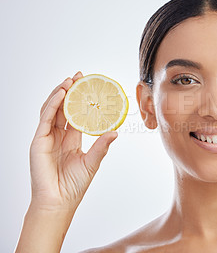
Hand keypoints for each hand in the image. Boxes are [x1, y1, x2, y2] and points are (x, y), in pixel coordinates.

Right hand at [29, 71, 117, 211]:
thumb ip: (102, 146)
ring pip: (51, 109)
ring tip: (69, 81)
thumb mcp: (92, 161)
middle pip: (62, 107)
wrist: (59, 201)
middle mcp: (58, 135)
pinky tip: (61, 94)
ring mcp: (47, 137)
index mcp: (70, 139)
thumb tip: (116, 132)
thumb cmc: (74, 185)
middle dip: (69, 91)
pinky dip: (52, 105)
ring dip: (59, 93)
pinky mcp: (38, 141)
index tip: (87, 85)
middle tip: (79, 77)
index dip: (80, 99)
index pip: (74, 113)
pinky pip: (45, 118)